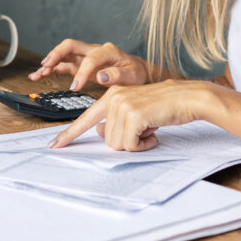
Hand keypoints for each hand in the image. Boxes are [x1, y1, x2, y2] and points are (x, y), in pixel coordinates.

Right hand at [28, 39, 150, 90]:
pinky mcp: (81, 65)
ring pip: (64, 54)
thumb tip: (102, 77)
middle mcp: (94, 50)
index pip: (90, 58)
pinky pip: (63, 65)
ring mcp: (85, 56)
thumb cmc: (135, 74)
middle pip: (71, 45)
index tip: (75, 88)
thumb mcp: (133, 76)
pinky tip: (39, 75)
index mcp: (108, 51)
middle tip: (47, 65)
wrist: (137, 72)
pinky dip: (51, 69)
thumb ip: (118, 75)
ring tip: (38, 73)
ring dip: (50, 62)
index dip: (82, 73)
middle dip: (57, 54)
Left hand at [48, 79, 217, 150]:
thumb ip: (116, 121)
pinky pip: (131, 144)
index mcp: (111, 95)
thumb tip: (103, 133)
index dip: (69, 134)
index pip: (85, 118)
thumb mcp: (135, 112)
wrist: (186, 97)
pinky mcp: (133, 114)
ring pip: (118, 144)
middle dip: (127, 141)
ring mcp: (122, 105)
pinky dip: (143, 144)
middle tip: (143, 130)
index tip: (54, 145)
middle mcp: (113, 98)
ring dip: (136, 143)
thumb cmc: (163, 106)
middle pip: (107, 139)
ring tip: (149, 128)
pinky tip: (153, 131)